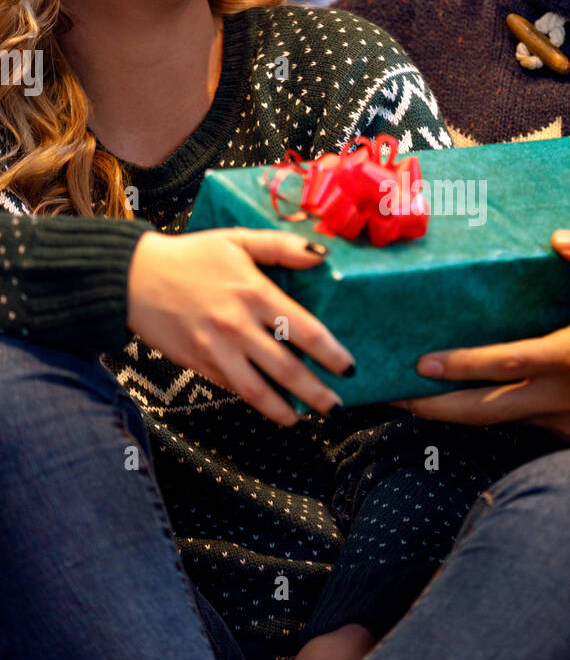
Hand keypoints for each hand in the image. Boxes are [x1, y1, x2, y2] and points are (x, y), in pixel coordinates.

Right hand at [127, 228, 354, 426]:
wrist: (132, 277)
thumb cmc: (190, 256)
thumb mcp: (237, 240)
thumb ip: (282, 246)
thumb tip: (323, 253)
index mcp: (254, 293)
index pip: (305, 331)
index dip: (331, 353)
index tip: (348, 368)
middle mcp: (237, 326)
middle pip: (287, 369)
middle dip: (316, 393)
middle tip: (336, 407)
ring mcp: (216, 349)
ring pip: (257, 390)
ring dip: (284, 410)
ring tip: (302, 419)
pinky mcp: (197, 364)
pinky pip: (231, 387)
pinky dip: (253, 400)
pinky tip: (269, 406)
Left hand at [390, 229, 569, 443]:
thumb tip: (556, 239)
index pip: (505, 364)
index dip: (460, 366)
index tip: (422, 365)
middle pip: (488, 409)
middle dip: (436, 406)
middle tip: (395, 396)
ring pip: (504, 420)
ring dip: (462, 410)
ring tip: (420, 398)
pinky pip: (531, 422)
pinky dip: (504, 409)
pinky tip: (476, 398)